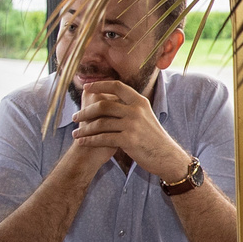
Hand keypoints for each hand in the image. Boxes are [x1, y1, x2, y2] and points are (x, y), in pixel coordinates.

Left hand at [69, 80, 190, 181]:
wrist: (167, 156)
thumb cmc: (153, 137)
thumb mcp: (146, 116)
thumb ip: (131, 107)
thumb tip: (112, 100)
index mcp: (140, 102)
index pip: (117, 86)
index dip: (100, 85)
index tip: (86, 87)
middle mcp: (136, 111)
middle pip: (103, 105)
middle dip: (85, 112)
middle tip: (75, 117)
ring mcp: (133, 125)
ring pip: (100, 124)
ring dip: (85, 129)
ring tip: (76, 133)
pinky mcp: (129, 141)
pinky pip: (103, 138)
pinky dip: (90, 140)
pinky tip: (82, 142)